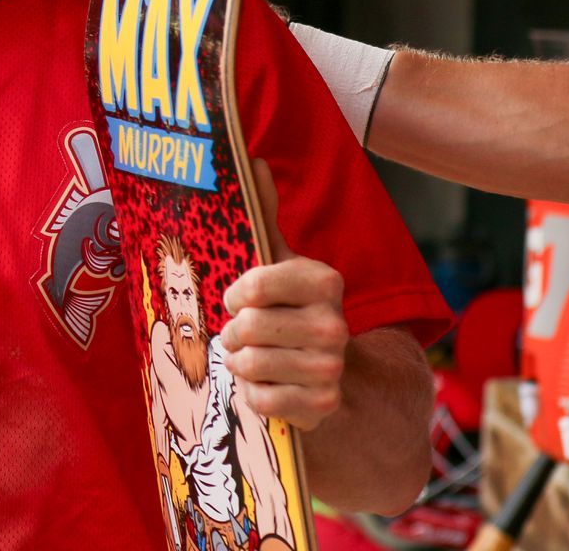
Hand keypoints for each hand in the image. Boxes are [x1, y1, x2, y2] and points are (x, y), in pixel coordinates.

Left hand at [218, 161, 349, 430]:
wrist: (329, 372)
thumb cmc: (289, 309)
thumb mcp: (279, 262)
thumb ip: (264, 215)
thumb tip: (252, 161)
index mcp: (325, 281)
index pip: (254, 285)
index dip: (236, 294)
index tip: (238, 298)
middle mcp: (335, 324)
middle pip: (245, 327)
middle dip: (233, 332)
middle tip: (244, 333)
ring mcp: (331, 367)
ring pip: (248, 364)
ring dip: (240, 363)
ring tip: (255, 357)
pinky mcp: (321, 407)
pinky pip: (258, 399)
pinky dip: (252, 394)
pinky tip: (269, 385)